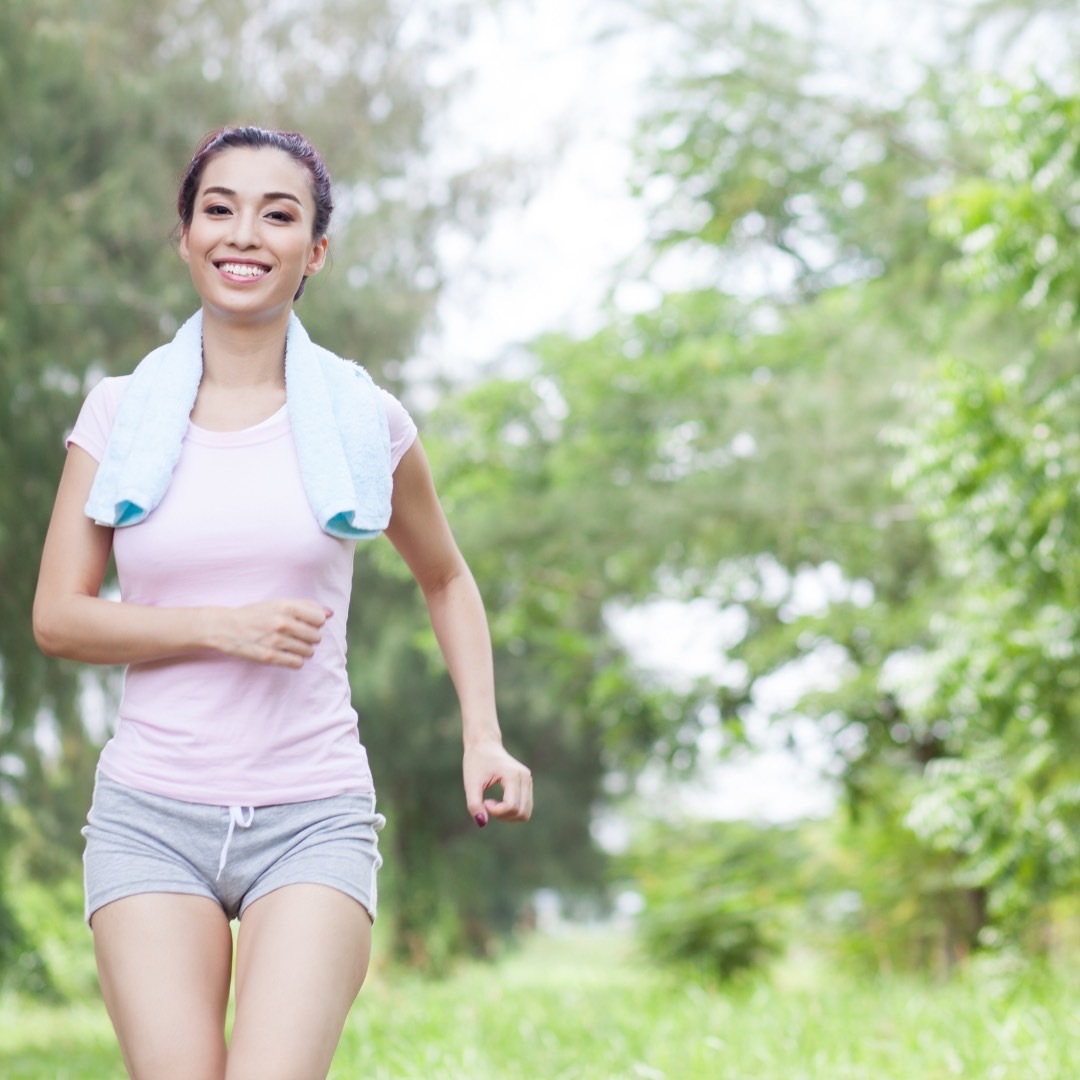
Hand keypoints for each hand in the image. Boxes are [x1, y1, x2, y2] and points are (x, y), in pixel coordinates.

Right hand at [212, 599, 330, 667]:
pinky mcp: (270, 657)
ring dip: (304, 650)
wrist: (226, 628)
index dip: (315, 623)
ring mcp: (276, 641)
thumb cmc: (256, 614)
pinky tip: (287, 654)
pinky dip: (295, 660)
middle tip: (297, 636)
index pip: (320, 619)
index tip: (306, 623)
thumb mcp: (279, 603)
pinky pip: (298, 663)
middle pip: (316, 637)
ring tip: (291, 645)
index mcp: (286, 606)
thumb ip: (306, 606)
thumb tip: (330, 613)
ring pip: (309, 651)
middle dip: (310, 638)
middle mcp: (283, 622)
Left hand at [463, 739, 532, 826]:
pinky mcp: (527, 784)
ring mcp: (528, 780)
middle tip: (486, 804)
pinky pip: (525, 808)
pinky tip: (499, 802)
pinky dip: (511, 812)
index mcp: (512, 775)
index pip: (511, 806)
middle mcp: (525, 777)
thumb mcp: (471, 783)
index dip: (495, 811)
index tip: (483, 801)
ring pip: (525, 813)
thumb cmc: (476, 762)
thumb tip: (482, 823)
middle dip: (502, 816)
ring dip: (508, 816)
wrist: (484, 744)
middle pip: (521, 813)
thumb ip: (474, 804)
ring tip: (493, 804)